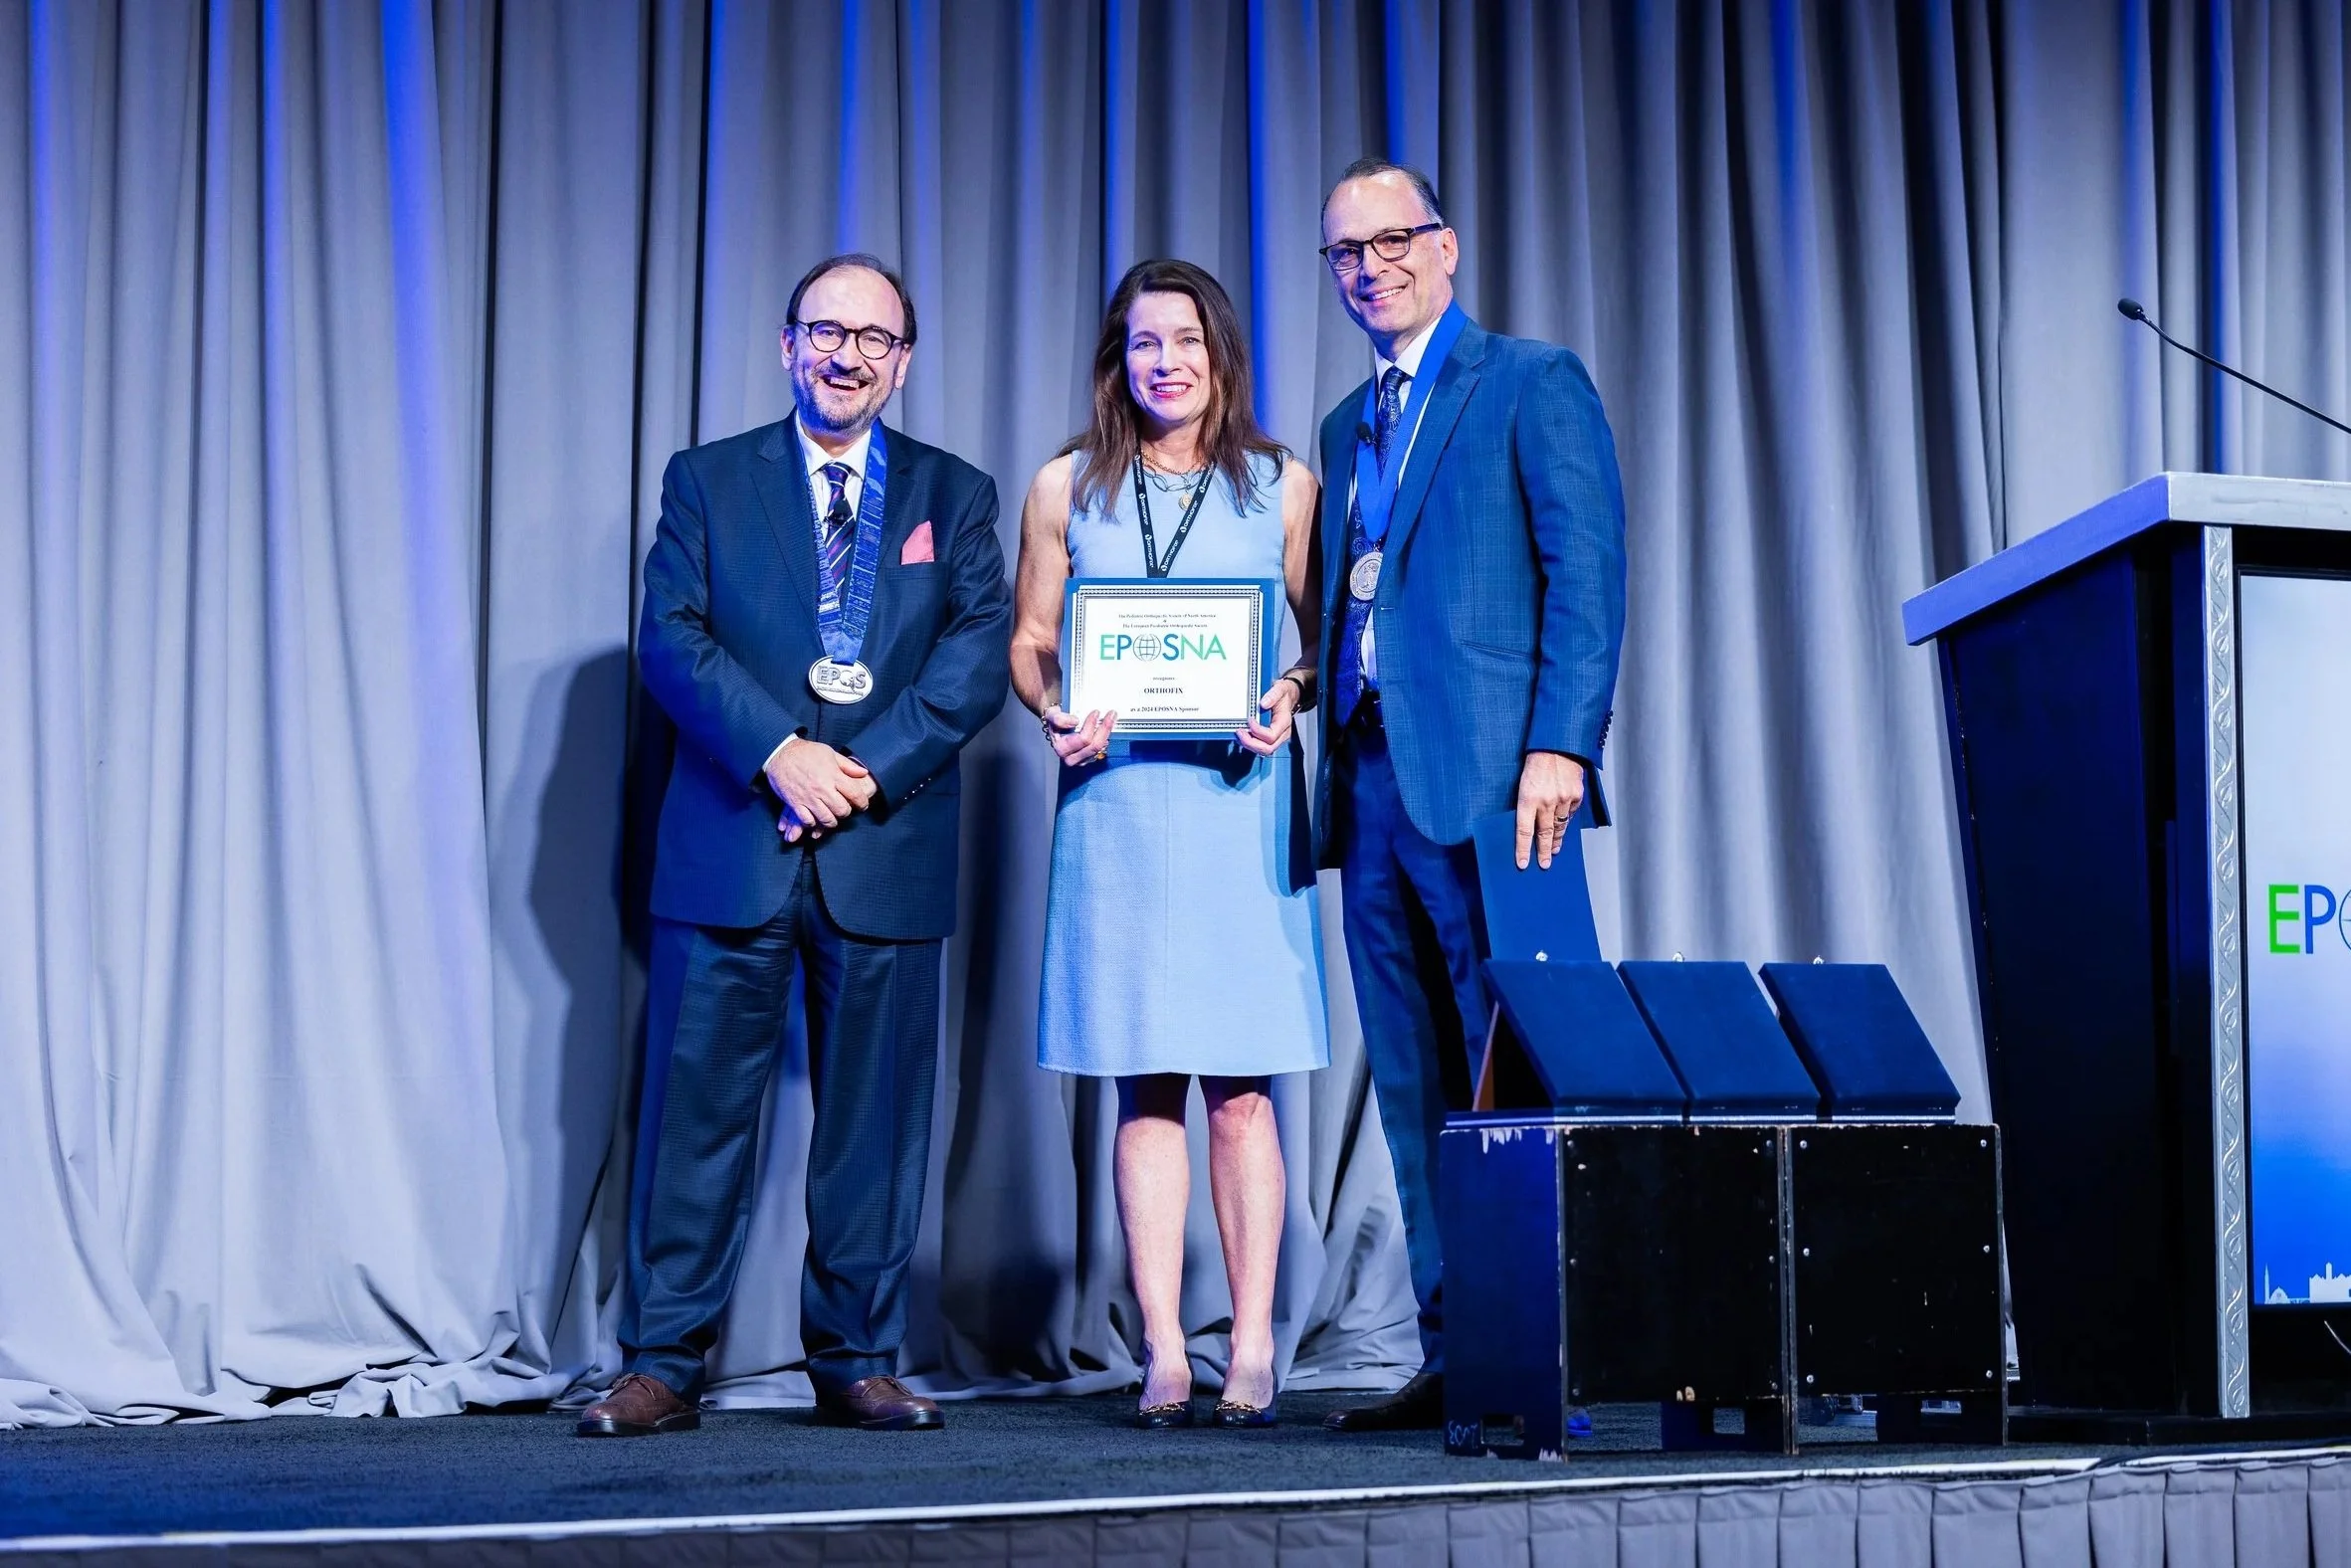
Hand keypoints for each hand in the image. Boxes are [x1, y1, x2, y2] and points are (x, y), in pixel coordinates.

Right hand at [763, 740, 871, 841]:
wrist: (780, 753)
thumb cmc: (805, 752)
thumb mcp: (829, 753)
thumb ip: (847, 765)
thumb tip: (864, 773)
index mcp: (833, 775)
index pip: (855, 794)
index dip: (862, 802)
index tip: (862, 805)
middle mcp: (822, 788)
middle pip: (842, 810)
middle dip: (846, 812)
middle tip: (844, 809)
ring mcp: (808, 797)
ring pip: (827, 819)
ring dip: (831, 820)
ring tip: (831, 817)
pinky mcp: (795, 803)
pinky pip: (808, 821)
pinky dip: (813, 822)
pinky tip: (815, 817)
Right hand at [1043, 705, 1115, 767]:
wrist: (1056, 727)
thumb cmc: (1055, 722)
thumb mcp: (1051, 715)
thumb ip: (1058, 718)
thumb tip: (1074, 721)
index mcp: (1061, 748)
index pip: (1082, 739)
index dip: (1091, 725)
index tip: (1096, 712)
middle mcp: (1071, 758)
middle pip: (1094, 746)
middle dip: (1104, 728)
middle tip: (1110, 715)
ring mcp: (1081, 760)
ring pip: (1100, 748)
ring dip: (1107, 732)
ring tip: (1111, 719)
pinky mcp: (1088, 759)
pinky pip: (1102, 750)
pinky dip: (1106, 738)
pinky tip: (1107, 729)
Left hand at [1239, 676, 1301, 755]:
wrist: (1288, 697)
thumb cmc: (1284, 694)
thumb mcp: (1280, 688)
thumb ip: (1273, 694)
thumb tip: (1263, 704)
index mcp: (1284, 722)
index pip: (1272, 735)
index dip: (1258, 731)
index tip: (1249, 720)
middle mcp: (1282, 733)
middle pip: (1268, 748)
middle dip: (1251, 743)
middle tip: (1239, 732)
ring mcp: (1276, 738)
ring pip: (1263, 750)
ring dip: (1249, 745)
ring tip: (1239, 733)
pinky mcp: (1269, 738)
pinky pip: (1260, 746)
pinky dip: (1249, 743)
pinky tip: (1242, 734)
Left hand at [1514, 751, 1586, 869]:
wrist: (1557, 745)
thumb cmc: (1535, 763)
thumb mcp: (1522, 783)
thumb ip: (1525, 804)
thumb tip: (1527, 824)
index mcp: (1527, 798)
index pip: (1523, 831)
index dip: (1523, 849)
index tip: (1523, 864)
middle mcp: (1546, 801)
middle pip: (1544, 834)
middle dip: (1543, 851)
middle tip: (1544, 864)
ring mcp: (1563, 799)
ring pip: (1559, 826)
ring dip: (1556, 840)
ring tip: (1553, 850)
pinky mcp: (1576, 795)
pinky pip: (1570, 814)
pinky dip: (1566, 820)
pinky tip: (1563, 825)